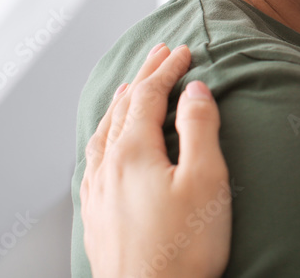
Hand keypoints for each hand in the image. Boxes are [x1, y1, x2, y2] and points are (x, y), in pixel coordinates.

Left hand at [80, 44, 230, 277]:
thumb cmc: (185, 249)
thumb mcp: (206, 181)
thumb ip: (200, 128)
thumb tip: (194, 89)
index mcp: (132, 152)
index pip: (148, 95)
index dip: (166, 69)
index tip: (183, 50)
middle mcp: (107, 167)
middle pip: (122, 108)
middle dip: (143, 77)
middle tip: (159, 54)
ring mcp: (97, 194)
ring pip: (103, 133)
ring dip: (120, 103)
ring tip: (129, 88)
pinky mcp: (96, 218)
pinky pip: (94, 159)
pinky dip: (105, 135)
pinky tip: (107, 145)